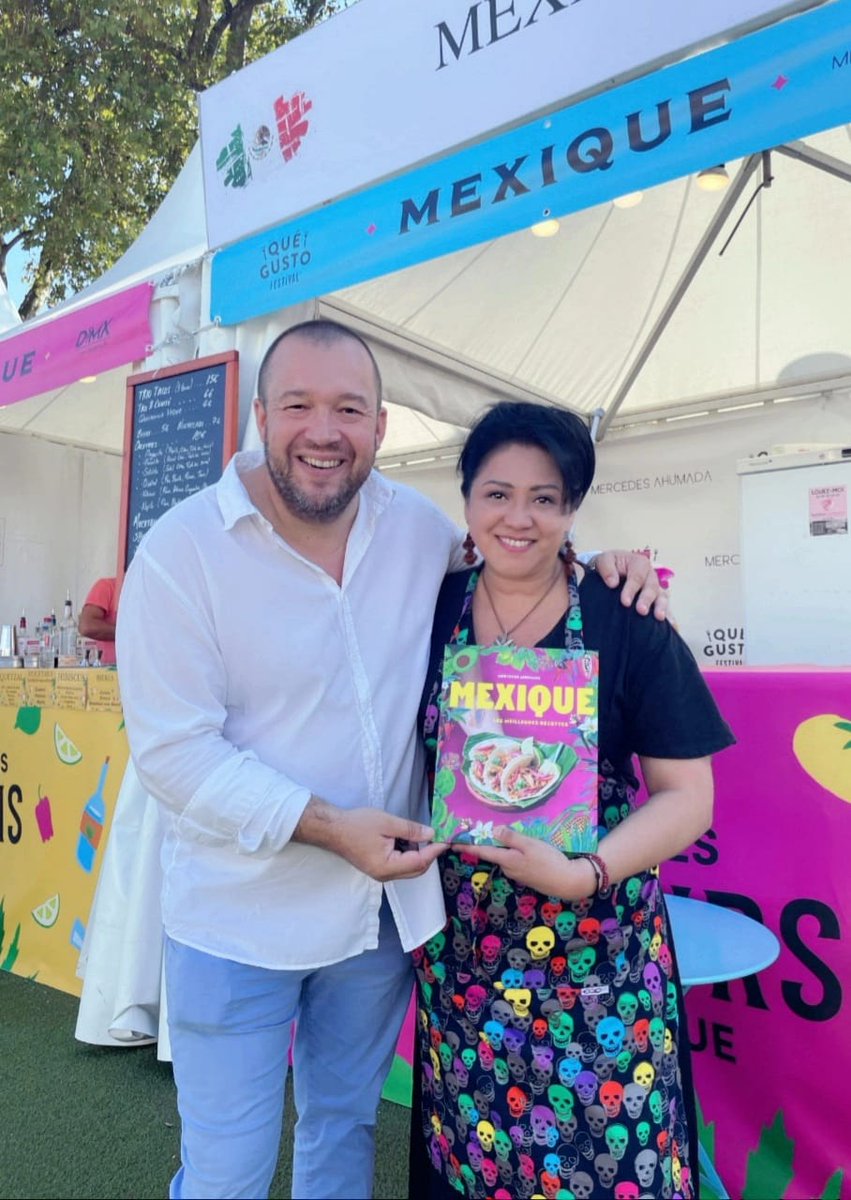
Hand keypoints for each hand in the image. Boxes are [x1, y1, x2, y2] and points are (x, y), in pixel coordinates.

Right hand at [334, 808, 445, 881]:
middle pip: (416, 870)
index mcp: (387, 867)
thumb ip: (411, 830)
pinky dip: (408, 854)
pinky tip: (407, 839)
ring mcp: (381, 874)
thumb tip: (431, 834)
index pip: (419, 862)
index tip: (446, 840)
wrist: (332, 829)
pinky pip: (399, 865)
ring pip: (409, 869)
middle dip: (428, 854)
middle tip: (436, 837)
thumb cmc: (357, 824)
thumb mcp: (387, 823)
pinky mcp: (377, 868)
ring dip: (418, 854)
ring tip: (420, 835)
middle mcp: (385, 875)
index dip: (434, 851)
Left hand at [457, 826, 595, 899]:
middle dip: (484, 842)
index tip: (451, 842)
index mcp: (507, 859)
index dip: (466, 846)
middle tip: (476, 828)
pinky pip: (513, 860)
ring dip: (500, 847)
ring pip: (504, 856)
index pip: (481, 851)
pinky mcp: (525, 874)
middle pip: (492, 853)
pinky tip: (519, 845)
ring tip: (500, 833)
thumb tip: (492, 830)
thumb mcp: (531, 845)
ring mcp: (516, 872)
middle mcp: (508, 868)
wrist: (567, 881)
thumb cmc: (549, 861)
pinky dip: (511, 852)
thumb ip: (511, 838)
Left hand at [591, 550, 668, 619]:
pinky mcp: (657, 599)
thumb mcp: (604, 560)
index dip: (631, 589)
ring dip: (661, 607)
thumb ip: (607, 568)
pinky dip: (669, 616)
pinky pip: (665, 607)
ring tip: (659, 617)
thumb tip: (613, 583)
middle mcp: (650, 575)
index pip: (637, 576)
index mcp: (639, 563)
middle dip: (646, 599)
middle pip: (651, 587)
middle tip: (641, 611)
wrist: (613, 569)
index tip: (625, 602)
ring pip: (662, 596)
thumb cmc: (610, 565)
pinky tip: (671, 626)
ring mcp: (656, 588)